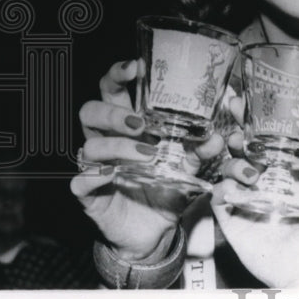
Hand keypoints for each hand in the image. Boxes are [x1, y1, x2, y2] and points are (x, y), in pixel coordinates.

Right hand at [69, 59, 225, 262]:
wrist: (153, 232)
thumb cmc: (166, 189)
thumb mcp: (188, 169)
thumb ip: (200, 151)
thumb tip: (217, 137)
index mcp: (129, 125)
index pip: (114, 90)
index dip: (119, 74)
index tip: (137, 67)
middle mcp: (108, 140)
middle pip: (91, 110)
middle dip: (112, 110)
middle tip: (139, 121)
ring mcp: (95, 166)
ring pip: (90, 144)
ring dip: (119, 146)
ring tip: (148, 154)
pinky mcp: (88, 193)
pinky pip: (81, 179)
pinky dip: (96, 175)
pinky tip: (113, 175)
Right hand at [211, 118, 298, 287]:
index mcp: (286, 167)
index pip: (268, 135)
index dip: (256, 117)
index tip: (247, 100)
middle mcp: (264, 177)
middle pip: (243, 145)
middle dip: (237, 131)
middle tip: (239, 127)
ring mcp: (247, 196)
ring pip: (228, 166)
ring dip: (234, 162)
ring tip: (252, 173)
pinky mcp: (233, 217)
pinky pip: (218, 196)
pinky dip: (222, 189)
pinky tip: (234, 191)